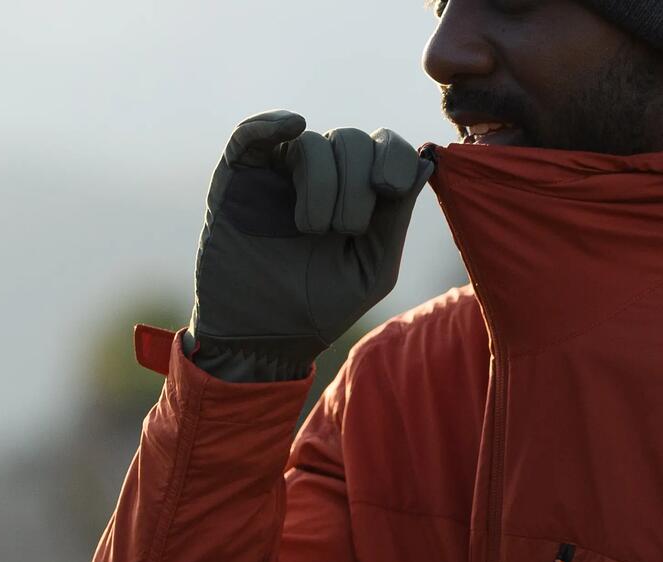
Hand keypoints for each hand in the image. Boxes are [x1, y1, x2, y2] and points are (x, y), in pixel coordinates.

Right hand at [186, 110, 433, 381]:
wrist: (263, 337)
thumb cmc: (320, 308)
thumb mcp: (372, 269)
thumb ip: (395, 218)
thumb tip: (424, 161)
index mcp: (359, 194)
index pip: (385, 146)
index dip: (393, 156)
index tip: (389, 188)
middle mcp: (322, 176)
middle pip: (351, 139)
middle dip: (356, 182)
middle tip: (344, 229)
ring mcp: (279, 175)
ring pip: (310, 143)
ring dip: (321, 182)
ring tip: (312, 229)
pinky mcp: (239, 180)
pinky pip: (251, 135)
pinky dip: (269, 123)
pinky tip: (291, 126)